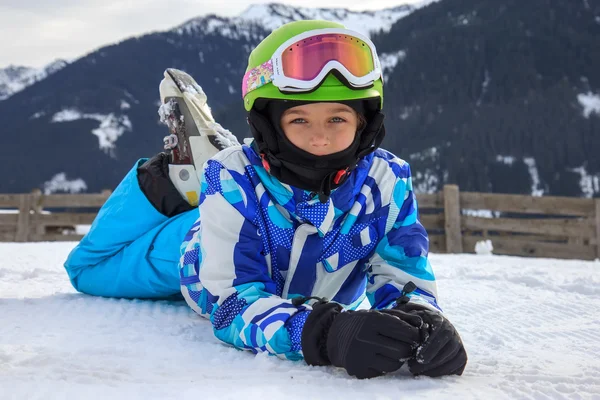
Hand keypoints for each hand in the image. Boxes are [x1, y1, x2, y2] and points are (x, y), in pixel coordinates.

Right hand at [301, 302, 422, 378]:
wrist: (334, 335)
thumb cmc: (362, 323)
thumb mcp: (379, 314)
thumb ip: (402, 317)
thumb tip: (422, 323)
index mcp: (372, 320)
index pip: (405, 332)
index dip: (415, 335)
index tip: (415, 336)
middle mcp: (365, 338)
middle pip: (402, 350)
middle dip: (409, 349)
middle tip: (408, 346)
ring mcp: (361, 356)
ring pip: (394, 365)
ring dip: (398, 360)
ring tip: (393, 352)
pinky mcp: (358, 370)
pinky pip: (382, 372)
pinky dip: (385, 366)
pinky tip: (380, 358)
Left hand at [394, 303, 467, 376]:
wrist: (427, 324)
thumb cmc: (414, 323)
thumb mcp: (408, 317)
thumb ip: (405, 321)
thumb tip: (402, 327)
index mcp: (439, 319)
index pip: (441, 332)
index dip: (431, 346)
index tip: (418, 358)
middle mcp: (452, 330)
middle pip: (449, 347)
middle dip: (432, 361)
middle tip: (413, 368)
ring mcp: (458, 342)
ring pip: (454, 358)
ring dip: (437, 368)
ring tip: (419, 372)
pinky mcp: (460, 354)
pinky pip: (458, 365)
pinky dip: (445, 372)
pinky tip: (430, 375)